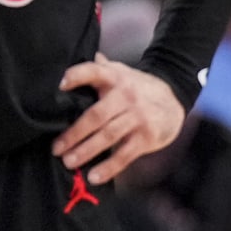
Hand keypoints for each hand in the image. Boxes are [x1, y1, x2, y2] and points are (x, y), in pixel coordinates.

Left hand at [55, 55, 185, 183]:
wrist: (174, 100)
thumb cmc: (137, 88)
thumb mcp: (121, 73)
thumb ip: (99, 68)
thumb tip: (79, 54)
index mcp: (115, 78)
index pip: (95, 71)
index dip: (78, 75)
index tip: (61, 84)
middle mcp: (126, 96)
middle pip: (97, 115)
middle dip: (75, 133)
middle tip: (56, 148)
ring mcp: (138, 117)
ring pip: (108, 136)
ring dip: (87, 151)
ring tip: (69, 162)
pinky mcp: (147, 136)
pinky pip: (125, 154)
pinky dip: (109, 167)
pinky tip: (94, 176)